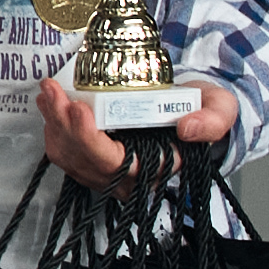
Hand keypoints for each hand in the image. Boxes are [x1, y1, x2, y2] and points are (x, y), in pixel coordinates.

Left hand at [38, 75, 234, 186]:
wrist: (192, 109)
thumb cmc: (203, 111)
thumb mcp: (220, 109)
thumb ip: (212, 121)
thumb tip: (187, 129)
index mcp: (155, 168)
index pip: (115, 164)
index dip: (91, 140)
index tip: (81, 108)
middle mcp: (127, 177)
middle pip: (83, 160)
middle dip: (63, 124)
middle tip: (53, 91)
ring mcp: (107, 170)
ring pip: (69, 156)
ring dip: (53, 123)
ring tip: (48, 91)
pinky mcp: (93, 159)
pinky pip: (65, 151)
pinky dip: (53, 126)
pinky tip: (50, 103)